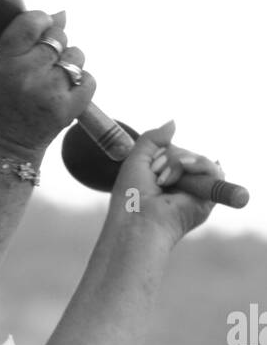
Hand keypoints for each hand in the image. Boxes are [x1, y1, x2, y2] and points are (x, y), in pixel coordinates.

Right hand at [0, 10, 96, 157]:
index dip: (42, 21)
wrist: (2, 149)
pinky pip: (88, 80)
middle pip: (59, 38)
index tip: (40, 30)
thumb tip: (62, 14)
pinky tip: (66, 93)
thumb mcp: (0, 68)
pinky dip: (81, 84)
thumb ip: (27, 41)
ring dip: (69, 65)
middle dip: (55, 47)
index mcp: (6, 62)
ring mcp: (50, 92)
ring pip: (76, 57)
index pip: (32, 21)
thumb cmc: (0, 104)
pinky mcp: (68, 109)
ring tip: (53, 82)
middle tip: (43, 67)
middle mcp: (27, 75)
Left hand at [112, 120, 223, 243]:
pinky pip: (213, 169)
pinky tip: (185, 169)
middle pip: (185, 154)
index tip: (149, 168)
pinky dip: (198, 165)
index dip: (162, 154)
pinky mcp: (208, 198)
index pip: (173, 152)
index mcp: (164, 179)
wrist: (138, 222)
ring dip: (177, 163)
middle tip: (155, 178)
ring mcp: (195, 191)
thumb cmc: (131, 198)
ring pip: (197, 159)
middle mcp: (181, 185)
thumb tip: (174, 122)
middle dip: (169, 158)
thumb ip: (153, 138)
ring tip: (163, 181)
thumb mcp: (136, 159)